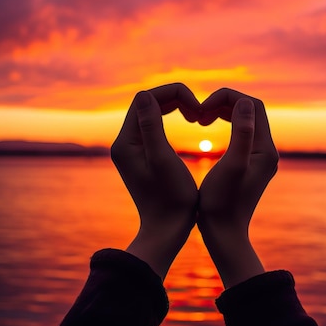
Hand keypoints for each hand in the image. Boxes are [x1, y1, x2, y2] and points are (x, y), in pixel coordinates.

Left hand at [111, 83, 200, 278]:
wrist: (166, 231)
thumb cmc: (170, 200)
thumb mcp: (163, 160)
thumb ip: (152, 126)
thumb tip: (145, 95)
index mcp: (126, 142)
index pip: (146, 98)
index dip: (174, 94)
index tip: (198, 107)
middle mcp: (124, 142)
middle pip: (148, 103)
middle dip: (176, 99)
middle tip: (201, 111)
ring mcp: (132, 149)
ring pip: (152, 112)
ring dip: (176, 107)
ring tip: (198, 115)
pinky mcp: (142, 156)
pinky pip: (155, 125)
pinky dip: (173, 119)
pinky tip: (191, 123)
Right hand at [197, 88, 278, 286]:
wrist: (224, 234)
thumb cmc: (222, 204)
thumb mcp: (231, 166)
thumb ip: (241, 133)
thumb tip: (244, 103)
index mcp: (265, 149)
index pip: (252, 105)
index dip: (227, 98)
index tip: (202, 106)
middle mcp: (267, 150)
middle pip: (250, 110)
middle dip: (224, 103)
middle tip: (198, 112)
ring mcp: (259, 158)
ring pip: (244, 120)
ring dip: (223, 112)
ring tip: (199, 118)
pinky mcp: (249, 164)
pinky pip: (240, 133)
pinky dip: (223, 125)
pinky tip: (206, 129)